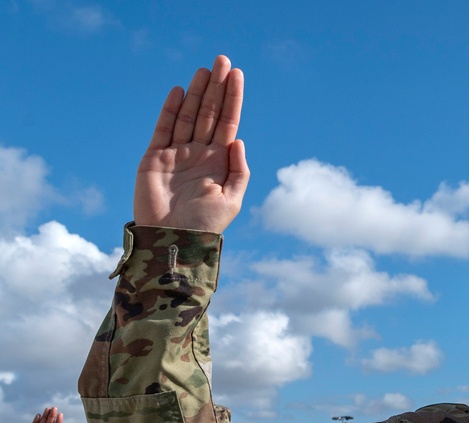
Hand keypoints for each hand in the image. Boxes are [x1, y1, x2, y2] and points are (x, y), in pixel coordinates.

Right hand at [133, 55, 249, 233]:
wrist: (173, 241)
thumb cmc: (205, 226)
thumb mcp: (232, 200)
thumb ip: (239, 171)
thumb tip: (237, 139)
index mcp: (219, 162)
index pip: (227, 122)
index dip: (232, 99)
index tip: (237, 75)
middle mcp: (198, 153)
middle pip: (208, 112)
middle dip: (216, 87)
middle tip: (222, 60)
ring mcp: (176, 154)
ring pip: (188, 115)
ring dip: (196, 92)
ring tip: (205, 70)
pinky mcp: (154, 158)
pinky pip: (163, 128)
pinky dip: (171, 110)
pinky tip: (179, 91)